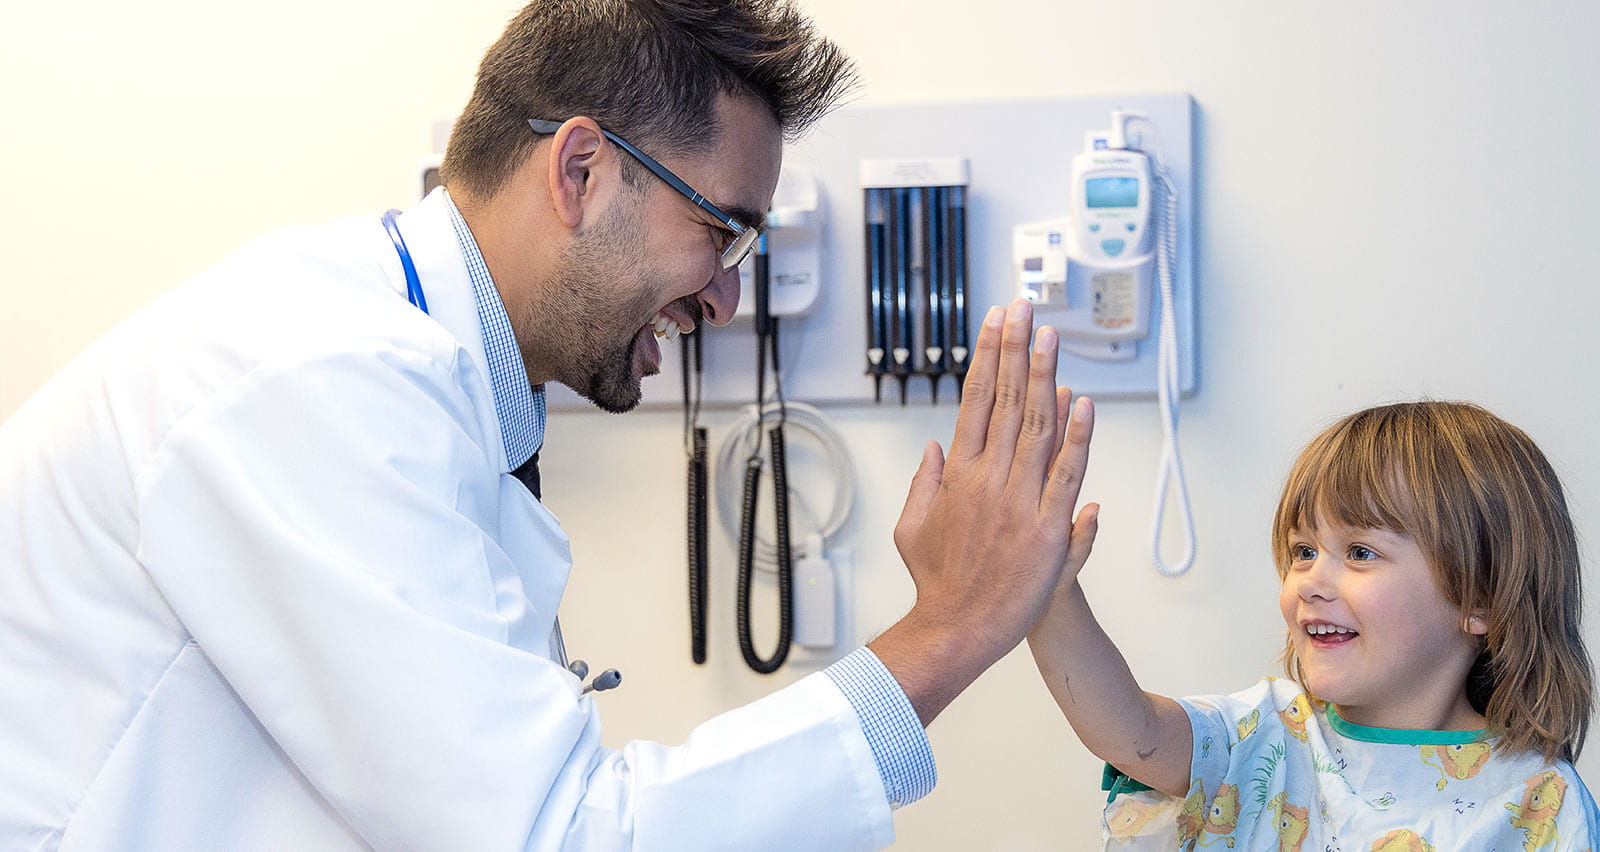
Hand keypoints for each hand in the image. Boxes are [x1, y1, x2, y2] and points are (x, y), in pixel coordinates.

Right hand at [869, 299, 1094, 723]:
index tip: (995, 323)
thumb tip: (935, 449)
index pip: (975, 400)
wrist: (957, 630)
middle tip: (1023, 308)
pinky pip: (1066, 474)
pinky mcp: (1046, 528)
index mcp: (957, 475)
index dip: (987, 357)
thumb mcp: (912, 527)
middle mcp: (987, 479)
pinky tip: (1082, 402)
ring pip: (1036, 426)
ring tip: (1049, 336)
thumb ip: (924, 484)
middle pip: (1006, 401)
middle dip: (1014, 350)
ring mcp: (1018, 501)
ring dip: (1044, 376)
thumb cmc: (936, 583)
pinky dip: (1076, 437)